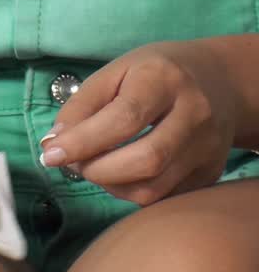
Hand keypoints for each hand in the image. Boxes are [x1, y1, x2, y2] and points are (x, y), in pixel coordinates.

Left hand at [41, 41, 240, 205]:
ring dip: (110, 185)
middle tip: (74, 162)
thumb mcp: (113, 74)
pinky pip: (161, 197)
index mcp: (165, 80)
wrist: (219, 81)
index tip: (51, 155)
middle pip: (145, 160)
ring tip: (96, 166)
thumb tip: (55, 145)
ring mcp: (208, 146)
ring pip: (152, 188)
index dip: (83, 142)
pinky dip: (130, 192)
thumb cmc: (153, 76)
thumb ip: (80, 107)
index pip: (124, 119)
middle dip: (96, 170)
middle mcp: (195, 113)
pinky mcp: (210, 172)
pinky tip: (121, 173)